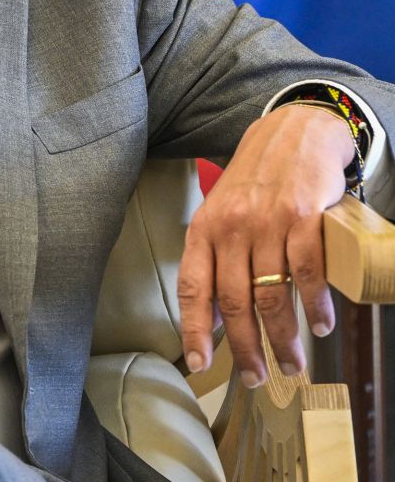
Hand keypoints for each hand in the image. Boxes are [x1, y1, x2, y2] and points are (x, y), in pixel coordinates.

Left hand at [177, 104, 354, 385]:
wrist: (292, 134)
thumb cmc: (255, 182)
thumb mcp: (222, 214)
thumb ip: (216, 260)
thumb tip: (212, 318)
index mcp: (204, 228)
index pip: (193, 286)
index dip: (194, 327)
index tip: (199, 362)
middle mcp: (231, 227)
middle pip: (233, 300)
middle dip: (244, 348)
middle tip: (257, 378)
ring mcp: (268, 223)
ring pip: (271, 295)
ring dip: (283, 338)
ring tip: (293, 364)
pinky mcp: (303, 219)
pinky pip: (308, 274)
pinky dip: (315, 307)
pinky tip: (320, 326)